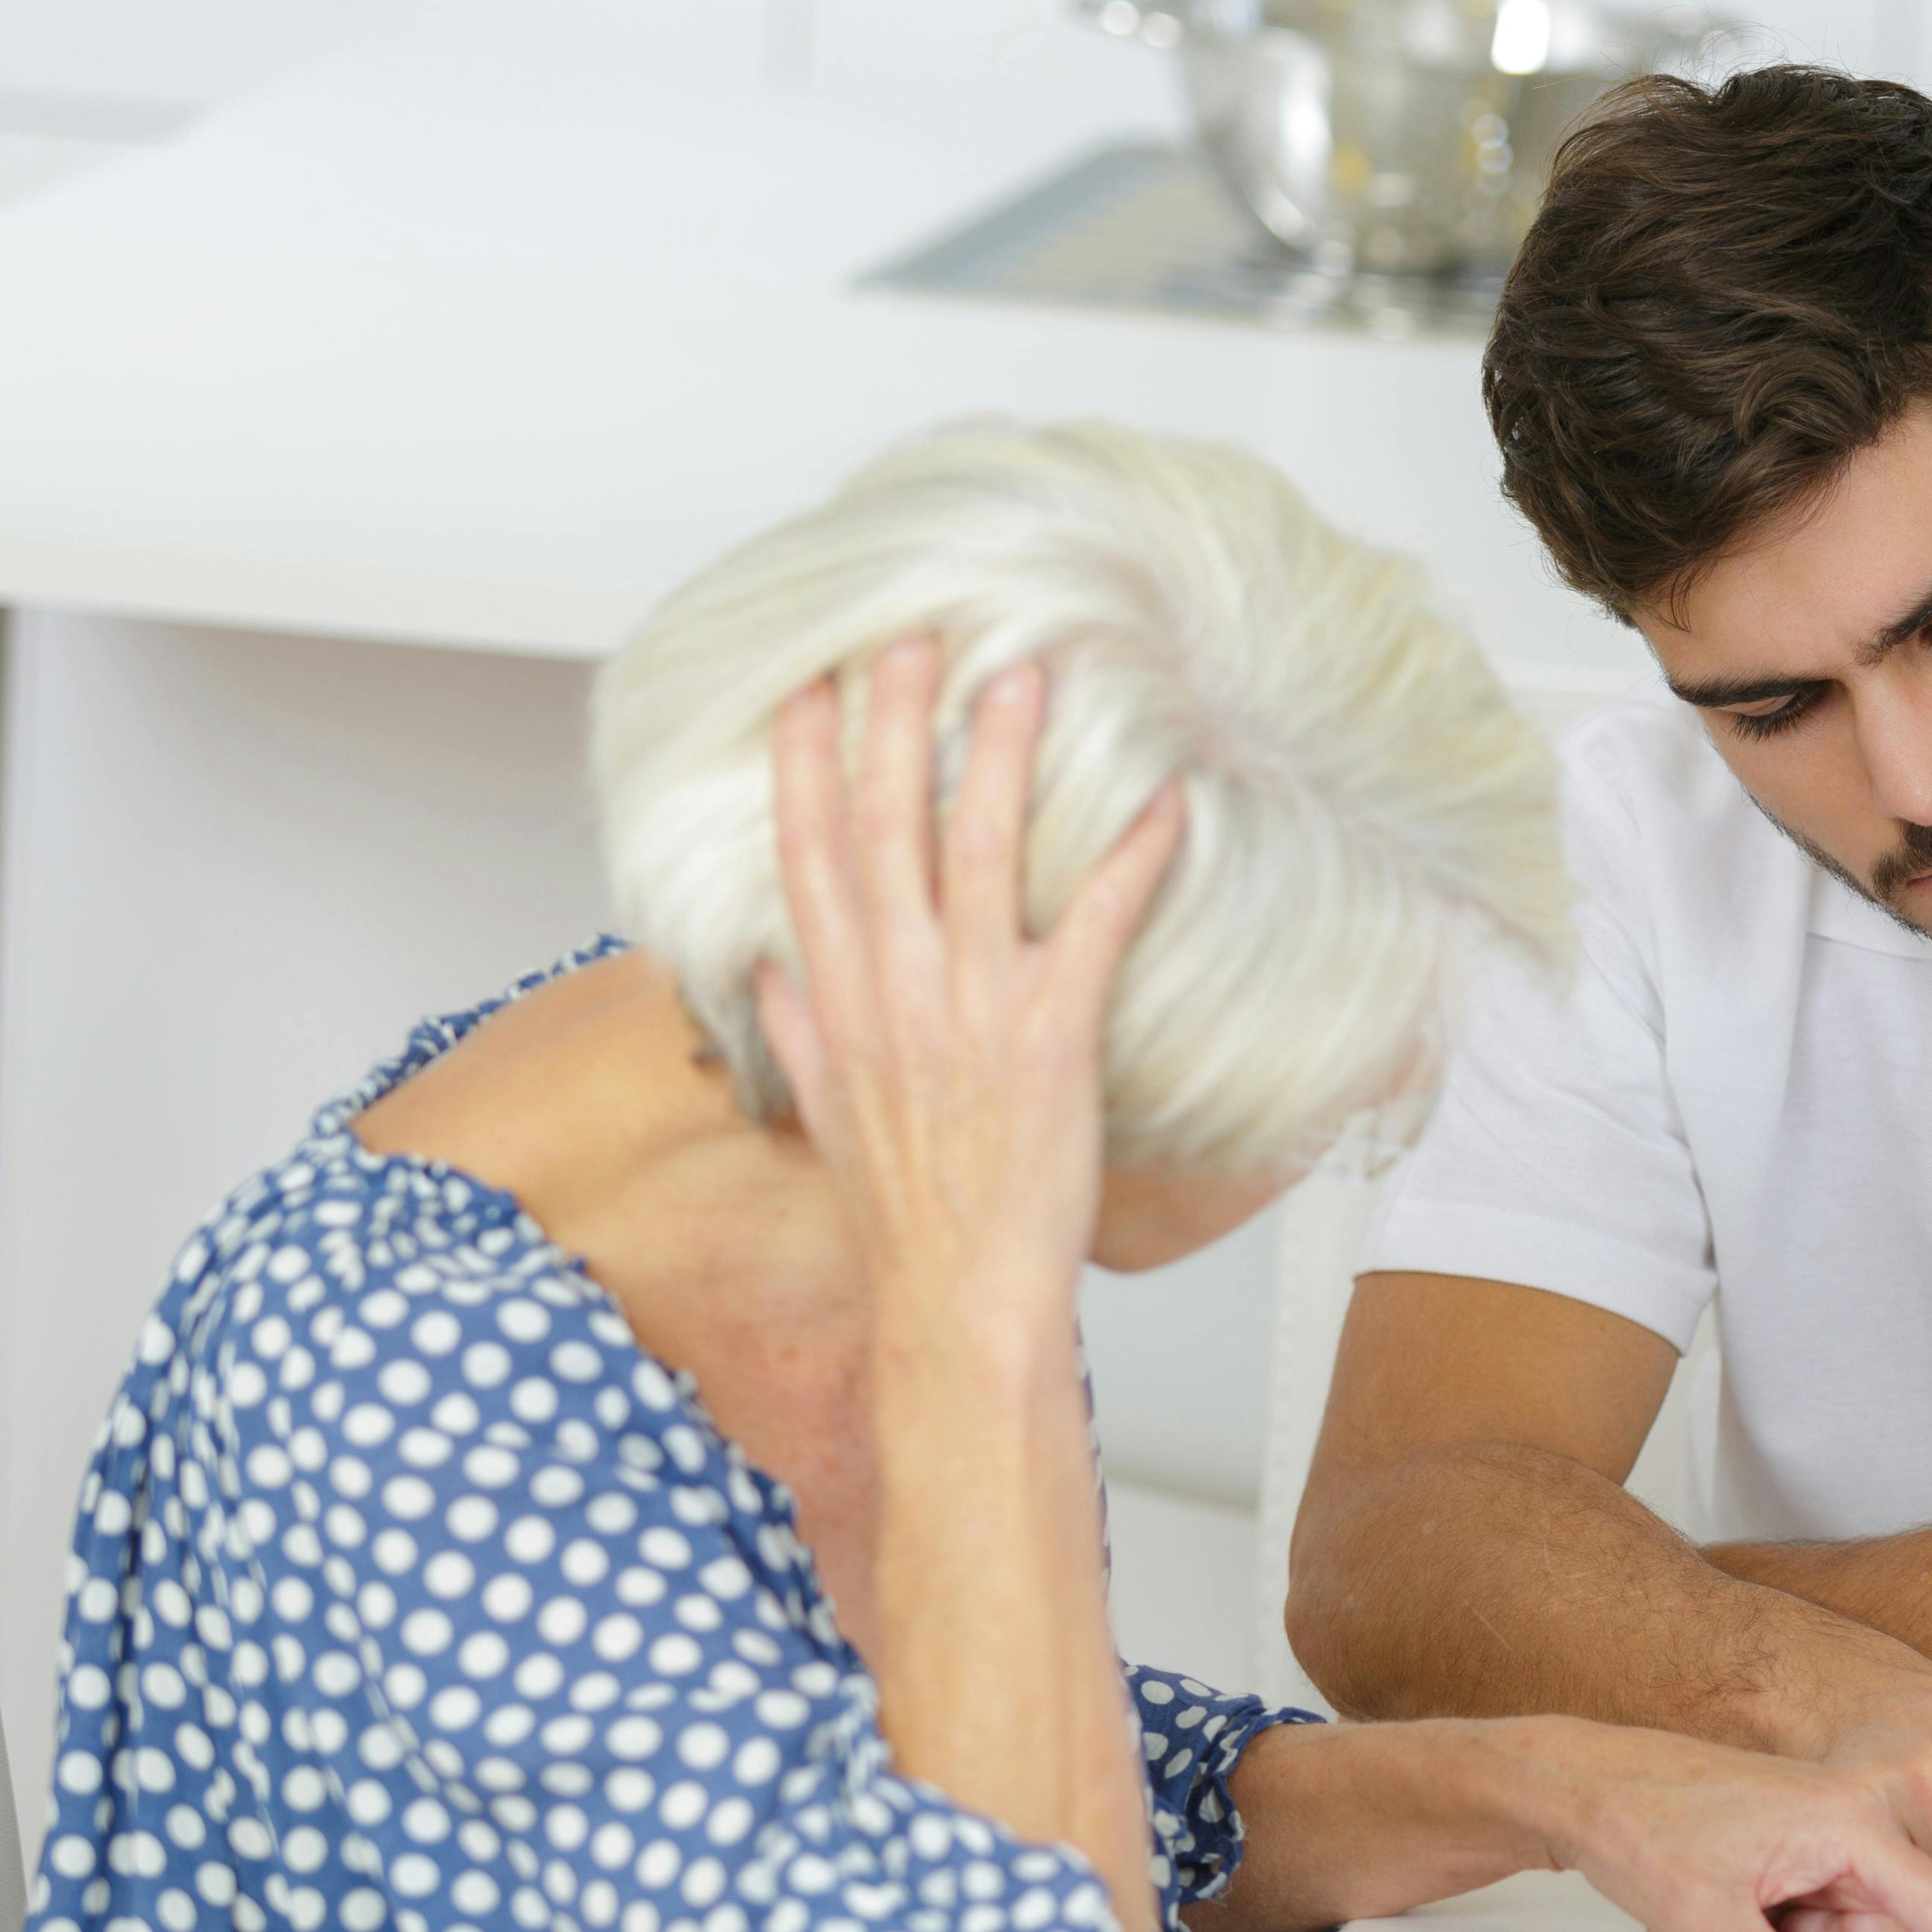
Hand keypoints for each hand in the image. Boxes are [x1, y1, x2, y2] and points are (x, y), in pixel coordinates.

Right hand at [754, 644, 1182, 1319]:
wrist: (957, 1296)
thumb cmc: (905, 1216)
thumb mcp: (824, 1115)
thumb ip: (796, 1031)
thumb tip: (766, 972)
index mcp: (840, 1003)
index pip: (806, 858)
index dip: (804, 764)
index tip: (809, 687)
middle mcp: (896, 991)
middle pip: (885, 828)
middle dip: (896, 723)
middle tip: (913, 635)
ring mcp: (972, 1010)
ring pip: (982, 854)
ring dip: (1003, 758)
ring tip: (1024, 675)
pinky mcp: (1051, 1039)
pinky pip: (1097, 926)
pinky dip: (1132, 860)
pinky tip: (1165, 803)